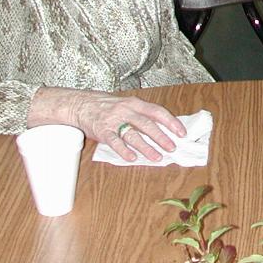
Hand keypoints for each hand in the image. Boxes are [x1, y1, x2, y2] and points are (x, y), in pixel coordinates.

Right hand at [29, 87, 185, 161]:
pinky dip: (124, 151)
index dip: (171, 122)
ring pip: (133, 134)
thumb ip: (142, 114)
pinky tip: (132, 158)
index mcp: (135, 103)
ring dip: (146, 147)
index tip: (181, 133)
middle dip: (161, 137)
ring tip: (157, 157)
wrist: (81, 103)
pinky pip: (115, 142)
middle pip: (147, 124)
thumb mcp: (127, 104)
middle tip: (172, 147)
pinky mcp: (103, 131)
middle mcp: (126, 110)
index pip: (157, 111)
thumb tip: (163, 128)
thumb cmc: (107, 106)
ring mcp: (114, 120)